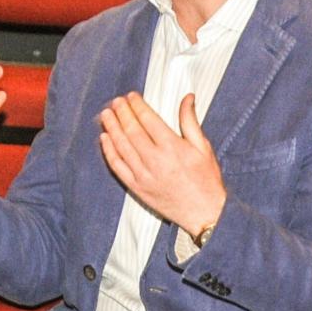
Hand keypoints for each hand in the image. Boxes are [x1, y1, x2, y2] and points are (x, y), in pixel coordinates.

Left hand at [99, 93, 225, 235]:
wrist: (204, 213)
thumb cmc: (206, 180)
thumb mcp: (203, 147)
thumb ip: (191, 121)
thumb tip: (187, 97)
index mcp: (173, 147)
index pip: (148, 120)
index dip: (137, 106)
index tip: (131, 97)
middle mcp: (156, 160)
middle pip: (132, 131)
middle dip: (122, 113)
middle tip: (116, 102)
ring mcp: (143, 175)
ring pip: (121, 146)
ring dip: (112, 128)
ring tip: (106, 115)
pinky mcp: (137, 188)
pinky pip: (118, 167)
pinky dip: (109, 151)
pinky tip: (104, 139)